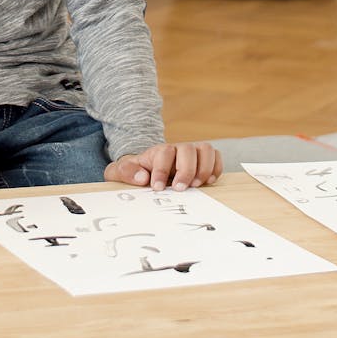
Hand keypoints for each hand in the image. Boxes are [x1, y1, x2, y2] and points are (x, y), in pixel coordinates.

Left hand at [104, 141, 222, 191]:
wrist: (144, 168)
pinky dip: (216, 168)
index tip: (157, 187)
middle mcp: (176, 149)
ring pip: (205, 149)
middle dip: (186, 170)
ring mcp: (191, 153)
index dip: (161, 170)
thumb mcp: (120, 172)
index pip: (164, 153)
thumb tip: (142, 177)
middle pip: (187, 149)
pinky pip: (215, 156)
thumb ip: (125, 172)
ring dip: (204, 168)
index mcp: (157, 152)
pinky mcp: (202, 159)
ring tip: (196, 185)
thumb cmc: (135, 172)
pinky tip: (208, 182)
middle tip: (179, 188)